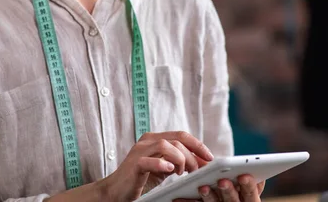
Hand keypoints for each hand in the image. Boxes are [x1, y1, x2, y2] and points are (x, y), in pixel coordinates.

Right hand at [98, 131, 213, 201]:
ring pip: (165, 146)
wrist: (117, 191)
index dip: (198, 145)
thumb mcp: (165, 169)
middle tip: (197, 170)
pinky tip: (170, 170)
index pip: (181, 135)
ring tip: (183, 173)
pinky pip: (148, 160)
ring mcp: (140, 151)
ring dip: (180, 159)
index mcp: (155, 139)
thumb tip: (203, 162)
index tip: (210, 157)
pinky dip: (161, 164)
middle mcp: (147, 141)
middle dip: (192, 155)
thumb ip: (180, 162)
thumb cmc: (141, 179)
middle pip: (177, 140)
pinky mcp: (134, 164)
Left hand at [174, 175, 264, 201]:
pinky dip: (191, 201)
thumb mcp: (242, 184)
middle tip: (222, 181)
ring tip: (203, 187)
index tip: (244, 175)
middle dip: (228, 191)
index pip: (251, 193)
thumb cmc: (234, 190)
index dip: (249, 185)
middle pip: (233, 201)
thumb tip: (242, 163)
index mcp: (248, 199)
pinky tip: (183, 197)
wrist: (219, 199)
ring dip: (209, 197)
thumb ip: (245, 176)